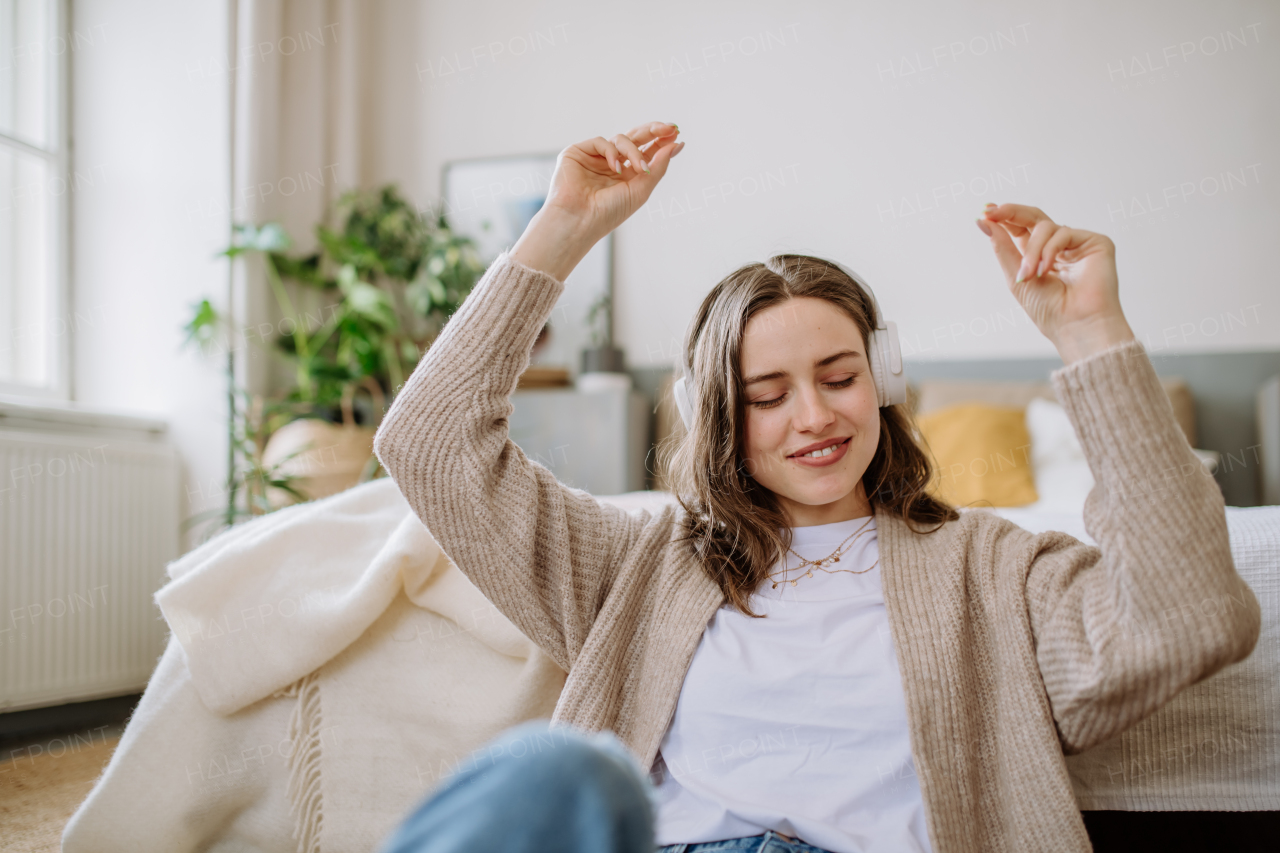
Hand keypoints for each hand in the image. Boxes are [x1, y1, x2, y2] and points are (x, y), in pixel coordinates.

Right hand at [512, 121, 684, 281]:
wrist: (580, 221)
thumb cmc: (608, 213)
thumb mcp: (641, 190)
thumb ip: (658, 166)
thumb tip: (676, 144)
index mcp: (626, 175)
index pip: (646, 151)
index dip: (661, 141)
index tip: (676, 135)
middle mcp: (611, 164)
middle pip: (635, 138)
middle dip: (653, 131)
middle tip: (669, 128)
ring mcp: (594, 158)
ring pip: (621, 139)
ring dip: (634, 151)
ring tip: (640, 168)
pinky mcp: (578, 152)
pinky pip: (601, 141)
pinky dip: (611, 152)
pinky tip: (614, 167)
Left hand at [977, 203, 1134, 362]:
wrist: (1075, 325)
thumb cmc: (1048, 310)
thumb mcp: (1015, 277)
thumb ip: (1002, 248)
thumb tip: (984, 222)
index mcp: (1039, 256)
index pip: (1021, 228)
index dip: (1005, 217)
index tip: (986, 212)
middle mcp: (1059, 247)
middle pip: (1034, 218)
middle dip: (1011, 213)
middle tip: (993, 213)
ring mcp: (1078, 244)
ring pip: (1045, 227)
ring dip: (1031, 250)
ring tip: (1027, 274)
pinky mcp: (1096, 242)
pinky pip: (1063, 233)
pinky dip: (1048, 251)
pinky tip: (1045, 270)